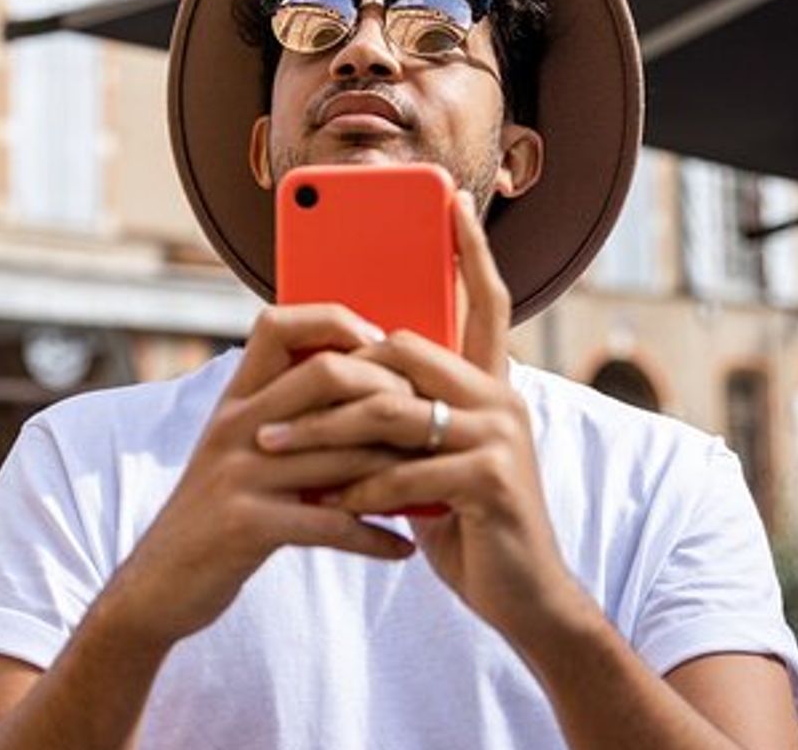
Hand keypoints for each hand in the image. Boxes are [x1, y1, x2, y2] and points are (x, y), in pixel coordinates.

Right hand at [102, 305, 421, 648]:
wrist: (158, 583)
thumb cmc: (217, 514)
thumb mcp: (238, 451)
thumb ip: (284, 418)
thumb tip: (364, 393)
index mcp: (235, 400)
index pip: (278, 325)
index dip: (334, 321)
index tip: (380, 345)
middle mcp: (234, 425)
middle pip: (322, 375)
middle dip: (387, 392)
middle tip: (427, 420)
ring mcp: (238, 473)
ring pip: (339, 453)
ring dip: (398, 471)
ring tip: (439, 484)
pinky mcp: (246, 525)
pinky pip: (329, 523)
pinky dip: (373, 537)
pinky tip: (402, 550)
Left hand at [251, 192, 580, 642]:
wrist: (523, 597)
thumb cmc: (466, 523)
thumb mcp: (432, 459)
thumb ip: (406, 413)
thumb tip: (345, 371)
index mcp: (491, 385)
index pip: (484, 303)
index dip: (470, 250)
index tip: (451, 198)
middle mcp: (503, 399)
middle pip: (407, 351)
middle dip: (334, 376)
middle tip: (274, 399)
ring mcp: (502, 439)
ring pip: (393, 412)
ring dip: (324, 436)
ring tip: (274, 452)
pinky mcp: (492, 484)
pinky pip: (405, 472)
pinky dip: (360, 490)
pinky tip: (329, 507)